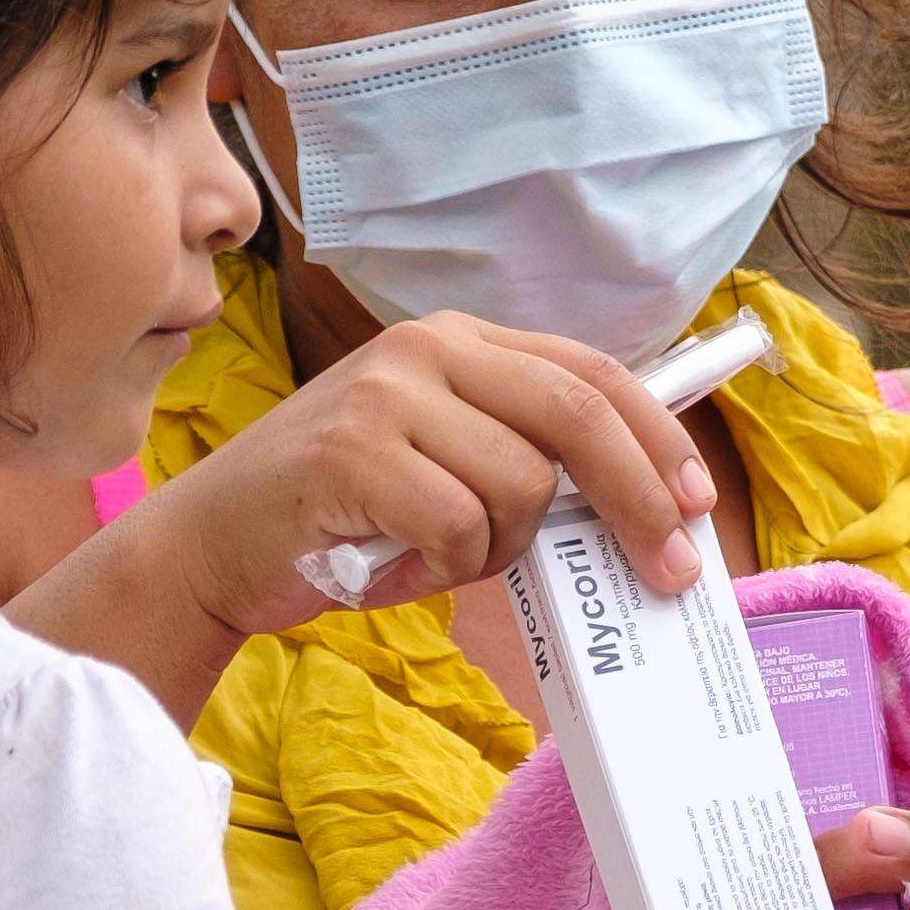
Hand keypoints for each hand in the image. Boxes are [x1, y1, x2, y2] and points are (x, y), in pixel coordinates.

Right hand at [138, 314, 715, 630]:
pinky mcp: (352, 451)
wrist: (212, 545)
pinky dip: (440, 568)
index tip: (697, 502)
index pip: (591, 373)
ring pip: (520, 487)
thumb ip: (522, 454)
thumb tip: (646, 503)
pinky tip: (395, 567)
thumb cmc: (343, 516)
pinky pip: (458, 526)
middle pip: (578, 415)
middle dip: (638, 499)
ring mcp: (387, 394)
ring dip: (495, 551)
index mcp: (459, 340)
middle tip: (669, 569)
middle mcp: (426, 348)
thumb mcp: (442, 458)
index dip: (657, 438)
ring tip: (436, 557)